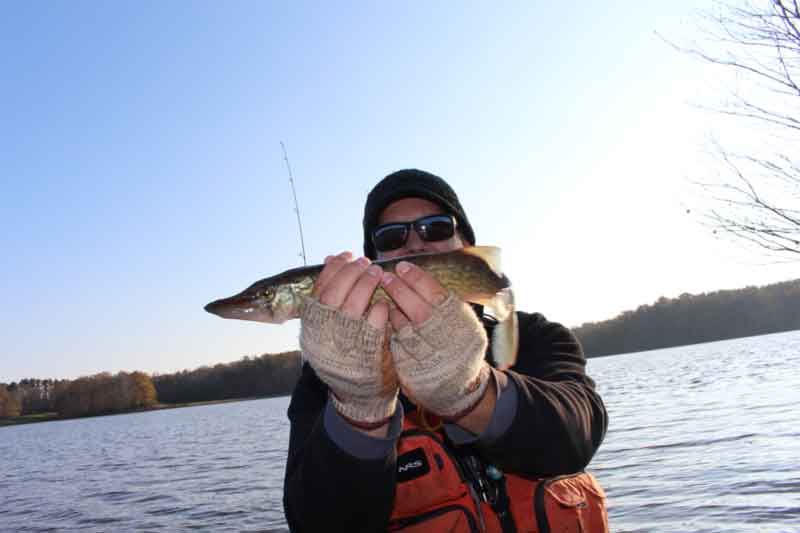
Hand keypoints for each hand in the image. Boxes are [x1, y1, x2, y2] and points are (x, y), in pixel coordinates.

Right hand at [299, 252, 397, 428]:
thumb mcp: (329, 328)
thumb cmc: (346, 355)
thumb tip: (331, 258)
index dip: (333, 269)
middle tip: (366, 262)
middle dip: (351, 273)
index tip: (347, 255)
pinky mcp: (367, 353)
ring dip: (366, 284)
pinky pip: (375, 322)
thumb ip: (330, 296)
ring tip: (377, 273)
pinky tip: (385, 302)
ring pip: (353, 305)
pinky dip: (381, 309)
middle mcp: (323, 336)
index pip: (318, 290)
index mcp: (311, 328)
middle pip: (334, 294)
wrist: (358, 398)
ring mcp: (344, 345)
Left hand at [381, 261, 490, 418]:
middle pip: (420, 312)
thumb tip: (415, 273)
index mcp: (462, 325)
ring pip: (405, 329)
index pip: (438, 296)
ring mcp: (431, 359)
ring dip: (392, 310)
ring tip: (383, 294)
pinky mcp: (414, 372)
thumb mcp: (460, 321)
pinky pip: (397, 346)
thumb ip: (443, 301)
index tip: (402, 266)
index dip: (418, 279)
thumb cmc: (458, 344)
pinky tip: (385, 317)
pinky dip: (390, 330)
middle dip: (400, 291)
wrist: (459, 388)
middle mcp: (448, 342)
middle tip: (385, 276)